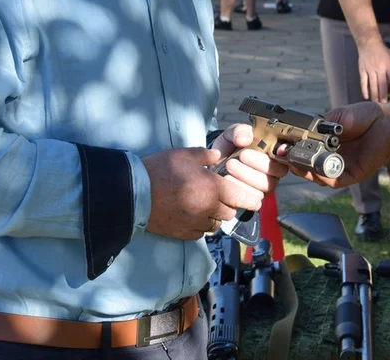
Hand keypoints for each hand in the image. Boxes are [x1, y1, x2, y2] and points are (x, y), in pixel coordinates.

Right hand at [142, 143, 273, 240]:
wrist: (134, 192)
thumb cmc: (159, 170)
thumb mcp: (185, 154)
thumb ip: (206, 155)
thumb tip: (218, 157)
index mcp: (212, 188)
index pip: (240, 197)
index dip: (249, 199)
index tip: (255, 201)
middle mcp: (207, 208)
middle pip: (229, 212)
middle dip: (229, 205)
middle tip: (222, 197)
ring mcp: (194, 223)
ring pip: (215, 224)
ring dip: (215, 216)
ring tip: (206, 206)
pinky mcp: (182, 233)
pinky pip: (200, 233)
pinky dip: (201, 226)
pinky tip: (193, 216)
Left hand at [210, 123, 289, 193]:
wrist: (213, 162)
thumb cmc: (229, 147)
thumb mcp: (232, 133)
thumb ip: (239, 131)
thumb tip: (246, 138)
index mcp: (274, 152)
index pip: (288, 154)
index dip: (285, 153)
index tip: (276, 150)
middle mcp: (273, 170)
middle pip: (277, 171)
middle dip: (259, 163)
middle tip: (242, 155)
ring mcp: (265, 186)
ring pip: (265, 186)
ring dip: (246, 175)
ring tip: (230, 165)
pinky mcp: (253, 198)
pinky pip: (252, 198)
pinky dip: (238, 188)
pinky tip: (227, 178)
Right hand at [289, 102, 389, 188]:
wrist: (388, 122)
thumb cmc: (365, 116)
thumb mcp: (338, 117)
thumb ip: (320, 125)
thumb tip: (299, 130)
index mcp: (325, 143)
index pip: (302, 151)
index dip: (289, 150)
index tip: (278, 146)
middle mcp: (330, 157)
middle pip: (306, 167)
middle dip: (292, 162)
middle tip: (281, 156)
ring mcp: (340, 167)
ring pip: (316, 177)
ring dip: (303, 171)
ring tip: (294, 163)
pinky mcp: (351, 175)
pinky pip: (333, 181)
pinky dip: (321, 177)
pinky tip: (314, 170)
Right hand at [358, 41, 389, 102]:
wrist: (369, 44)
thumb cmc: (383, 52)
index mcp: (388, 65)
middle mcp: (379, 68)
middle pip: (382, 83)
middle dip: (383, 94)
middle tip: (384, 104)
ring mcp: (370, 69)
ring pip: (372, 84)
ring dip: (375, 94)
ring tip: (376, 103)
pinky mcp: (362, 70)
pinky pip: (363, 81)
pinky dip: (364, 89)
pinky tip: (366, 97)